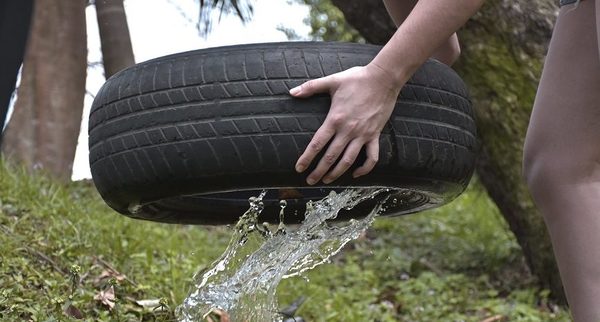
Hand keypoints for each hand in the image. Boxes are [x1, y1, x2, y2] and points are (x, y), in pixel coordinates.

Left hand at [290, 63, 403, 184]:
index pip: (317, 144)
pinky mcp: (375, 135)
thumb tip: (292, 92)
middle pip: (330, 157)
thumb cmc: (357, 78)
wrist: (384, 78)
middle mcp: (348, 130)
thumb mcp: (332, 81)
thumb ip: (311, 87)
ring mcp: (363, 134)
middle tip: (310, 181)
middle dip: (318, 171)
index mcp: (335, 119)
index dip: (307, 158)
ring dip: (337, 173)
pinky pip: (372, 157)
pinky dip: (364, 169)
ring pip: (348, 160)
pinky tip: (355, 174)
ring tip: (327, 180)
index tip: (299, 168)